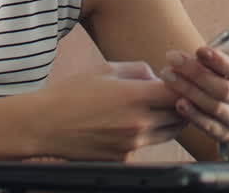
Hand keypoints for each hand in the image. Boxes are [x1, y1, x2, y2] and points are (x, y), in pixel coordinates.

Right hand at [31, 61, 183, 159]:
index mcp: (136, 97)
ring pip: (168, 133)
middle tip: (175, 94)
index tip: (179, 80)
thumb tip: (159, 77)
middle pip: (179, 115)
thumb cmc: (73, 93)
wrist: (44, 125)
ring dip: (170, 120)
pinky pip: (147, 145)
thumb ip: (139, 70)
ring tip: (161, 107)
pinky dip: (149, 134)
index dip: (183, 85)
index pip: (178, 93)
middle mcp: (139, 123)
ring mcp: (132, 144)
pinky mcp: (123, 158)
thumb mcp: (106, 69)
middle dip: (181, 103)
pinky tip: (136, 122)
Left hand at [160, 22, 228, 143]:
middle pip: (222, 88)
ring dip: (188, 90)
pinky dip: (192, 114)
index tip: (200, 50)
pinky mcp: (223, 133)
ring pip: (212, 106)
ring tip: (168, 74)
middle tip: (173, 57)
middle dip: (195, 73)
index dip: (220, 61)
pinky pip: (206, 125)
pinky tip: (177, 101)